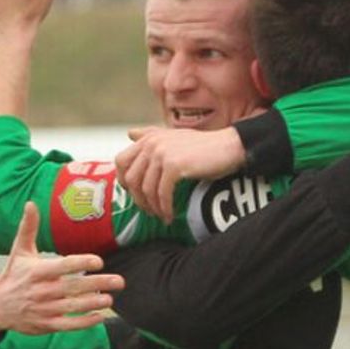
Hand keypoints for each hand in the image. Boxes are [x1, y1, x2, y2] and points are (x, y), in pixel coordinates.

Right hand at [0, 203, 123, 333]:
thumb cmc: (14, 274)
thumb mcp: (19, 250)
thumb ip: (28, 227)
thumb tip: (31, 203)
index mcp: (37, 271)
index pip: (62, 266)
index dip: (81, 262)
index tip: (99, 260)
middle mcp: (41, 291)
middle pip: (72, 287)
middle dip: (97, 284)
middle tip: (119, 281)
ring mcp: (43, 309)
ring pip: (72, 307)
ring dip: (92, 303)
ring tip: (110, 299)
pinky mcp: (46, 324)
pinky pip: (67, 325)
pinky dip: (83, 322)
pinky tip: (99, 316)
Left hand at [114, 126, 245, 222]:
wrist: (228, 147)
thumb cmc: (203, 146)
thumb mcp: (173, 137)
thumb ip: (150, 135)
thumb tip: (130, 133)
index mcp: (149, 138)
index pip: (120, 161)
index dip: (123, 182)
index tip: (134, 194)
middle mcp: (152, 143)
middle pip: (131, 179)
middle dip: (138, 199)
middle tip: (149, 210)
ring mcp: (162, 154)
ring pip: (146, 189)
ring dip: (153, 207)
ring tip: (161, 215)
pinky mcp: (174, 166)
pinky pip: (163, 194)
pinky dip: (165, 208)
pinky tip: (170, 215)